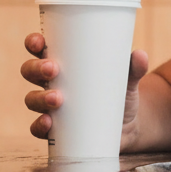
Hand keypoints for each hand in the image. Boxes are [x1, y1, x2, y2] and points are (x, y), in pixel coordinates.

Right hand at [21, 32, 148, 147]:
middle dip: (36, 69)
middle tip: (53, 69)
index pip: (40, 49)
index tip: (40, 41)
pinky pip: (38, 128)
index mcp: (64, 64)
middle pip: (30, 72)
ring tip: (57, 99)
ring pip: (32, 99)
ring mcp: (52, 107)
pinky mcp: (57, 130)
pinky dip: (39, 126)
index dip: (34, 43)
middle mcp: (52, 84)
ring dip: (39, 97)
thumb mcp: (128, 79)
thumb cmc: (120, 94)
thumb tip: (140, 54)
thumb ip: (134, 68)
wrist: (128, 126)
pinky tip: (48, 122)